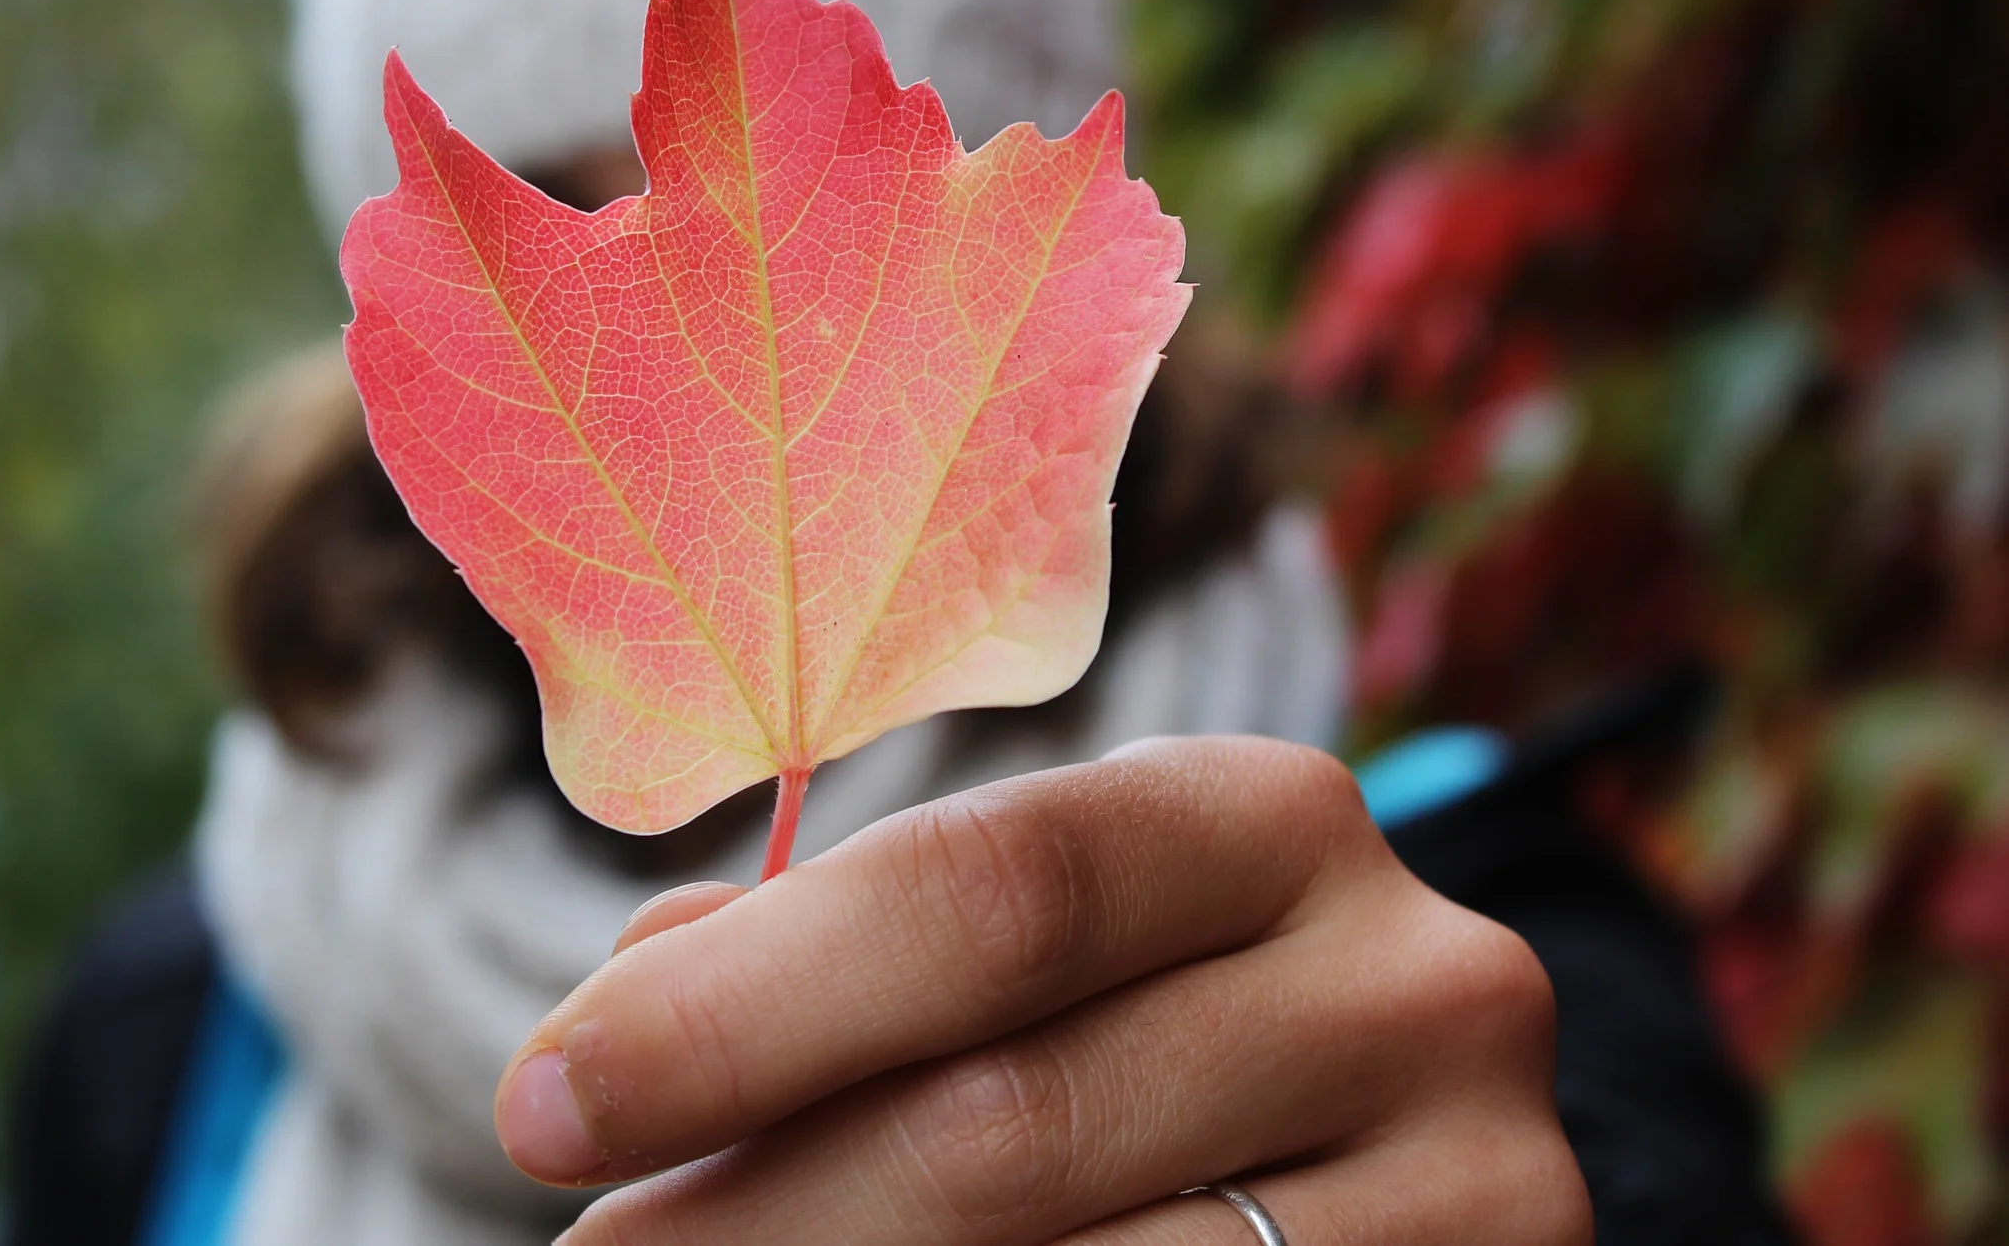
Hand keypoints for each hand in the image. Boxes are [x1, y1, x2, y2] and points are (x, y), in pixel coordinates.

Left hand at [492, 737, 1591, 1243]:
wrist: (1378, 1151)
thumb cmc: (1137, 1019)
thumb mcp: (1027, 947)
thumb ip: (843, 952)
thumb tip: (630, 993)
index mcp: (1268, 817)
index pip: (992, 892)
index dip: (745, 1009)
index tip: (540, 1099)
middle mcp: (1415, 980)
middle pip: (1011, 1123)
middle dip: (755, 1206)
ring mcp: (1483, 1188)